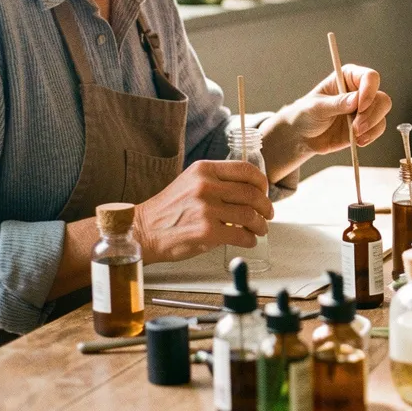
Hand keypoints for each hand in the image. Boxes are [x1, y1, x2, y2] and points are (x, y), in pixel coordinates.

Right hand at [134, 159, 273, 262]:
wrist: (143, 231)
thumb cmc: (169, 209)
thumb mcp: (191, 182)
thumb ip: (217, 180)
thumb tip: (250, 189)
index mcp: (204, 170)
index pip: (245, 170)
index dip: (261, 182)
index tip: (264, 191)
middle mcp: (206, 186)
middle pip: (252, 193)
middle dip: (266, 206)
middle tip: (268, 214)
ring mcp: (206, 209)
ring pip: (249, 215)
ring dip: (260, 224)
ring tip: (260, 229)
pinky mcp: (206, 232)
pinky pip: (240, 235)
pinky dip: (249, 239)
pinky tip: (248, 240)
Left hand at [293, 65, 391, 155]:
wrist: (302, 136)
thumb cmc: (306, 114)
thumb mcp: (317, 107)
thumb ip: (336, 103)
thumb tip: (356, 99)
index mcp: (348, 78)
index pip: (369, 77)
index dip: (369, 91)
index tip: (360, 106)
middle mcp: (360, 91)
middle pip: (381, 97)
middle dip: (371, 114)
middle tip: (357, 127)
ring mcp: (364, 109)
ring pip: (382, 113)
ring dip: (372, 125)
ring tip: (355, 135)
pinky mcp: (365, 126)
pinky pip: (378, 128)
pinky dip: (371, 135)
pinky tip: (358, 140)